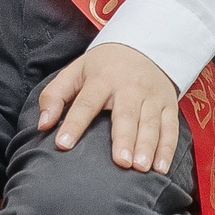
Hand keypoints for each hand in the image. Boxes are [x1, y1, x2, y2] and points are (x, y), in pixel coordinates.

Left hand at [38, 43, 183, 172]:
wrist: (144, 46)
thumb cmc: (104, 66)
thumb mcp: (76, 71)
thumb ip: (55, 95)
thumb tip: (43, 124)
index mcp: (102, 78)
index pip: (86, 102)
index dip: (74, 124)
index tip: (63, 144)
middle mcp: (130, 87)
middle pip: (126, 114)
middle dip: (124, 138)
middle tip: (121, 162)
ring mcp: (152, 96)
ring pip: (150, 123)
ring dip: (147, 146)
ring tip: (141, 168)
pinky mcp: (168, 105)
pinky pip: (171, 128)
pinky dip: (167, 149)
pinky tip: (161, 168)